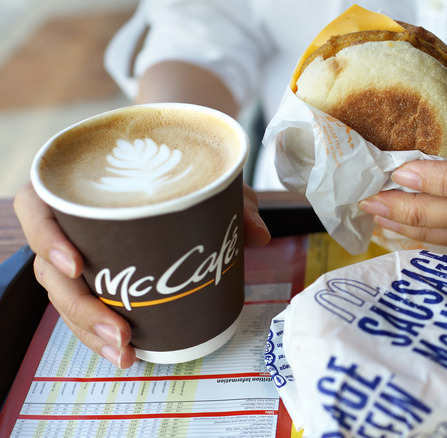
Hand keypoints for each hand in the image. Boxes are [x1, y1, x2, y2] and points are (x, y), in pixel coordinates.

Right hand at [13, 182, 270, 367]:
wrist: (174, 165)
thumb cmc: (174, 165)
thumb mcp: (205, 174)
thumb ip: (232, 198)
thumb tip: (257, 234)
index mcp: (74, 185)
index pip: (35, 209)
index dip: (46, 239)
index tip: (77, 266)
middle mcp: (66, 222)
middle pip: (50, 270)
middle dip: (81, 309)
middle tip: (120, 333)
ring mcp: (76, 252)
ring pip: (65, 298)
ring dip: (90, 331)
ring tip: (125, 353)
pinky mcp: (95, 276)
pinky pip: (85, 306)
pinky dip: (101, 332)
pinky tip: (127, 352)